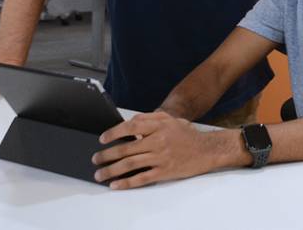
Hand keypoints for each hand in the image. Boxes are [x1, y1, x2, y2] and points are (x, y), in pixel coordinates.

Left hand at [92, 111, 247, 189]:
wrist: (207, 150)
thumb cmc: (186, 134)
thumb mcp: (170, 119)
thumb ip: (149, 118)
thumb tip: (129, 123)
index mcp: (159, 126)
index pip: (131, 126)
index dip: (114, 132)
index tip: (102, 139)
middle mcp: (159, 141)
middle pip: (127, 148)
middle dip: (107, 155)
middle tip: (95, 159)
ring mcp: (162, 157)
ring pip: (130, 164)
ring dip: (111, 170)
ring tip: (100, 173)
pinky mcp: (165, 172)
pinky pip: (141, 178)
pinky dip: (126, 182)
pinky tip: (116, 184)